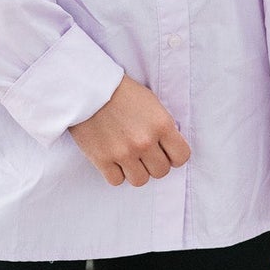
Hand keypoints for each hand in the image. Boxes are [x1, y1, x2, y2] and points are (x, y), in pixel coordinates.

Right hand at [68, 73, 190, 186]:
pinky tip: (113, 159)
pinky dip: (115, 173)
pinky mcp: (102, 159)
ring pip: (140, 180)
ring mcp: (123, 152)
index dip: (174, 156)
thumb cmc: (121, 93)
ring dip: (135, 171)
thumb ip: (163, 127)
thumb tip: (170, 148)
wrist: (88, 89)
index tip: (165, 151)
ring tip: (128, 157)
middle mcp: (145, 141)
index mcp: (161, 125)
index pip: (181, 157)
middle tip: (144, 153)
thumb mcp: (152, 103)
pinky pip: (117, 181)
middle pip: (161, 171)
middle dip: (154, 163)